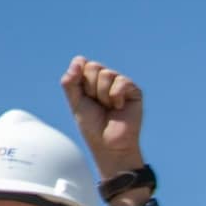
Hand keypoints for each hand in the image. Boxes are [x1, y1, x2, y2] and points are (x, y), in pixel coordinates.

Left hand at [60, 57, 145, 177]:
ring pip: (106, 74)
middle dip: (90, 88)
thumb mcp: (75, 102)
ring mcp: (120, 84)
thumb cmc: (92, 126)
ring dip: (103, 95)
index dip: (79, 79)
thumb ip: (70, 82)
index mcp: (90, 79)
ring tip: (108, 108)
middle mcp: (106, 79)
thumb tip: (79, 60)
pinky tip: (119, 107)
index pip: (81, 62)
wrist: (108, 144)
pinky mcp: (134, 91)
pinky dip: (116, 96)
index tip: (83, 96)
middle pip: (93, 66)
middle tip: (97, 104)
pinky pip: (121, 82)